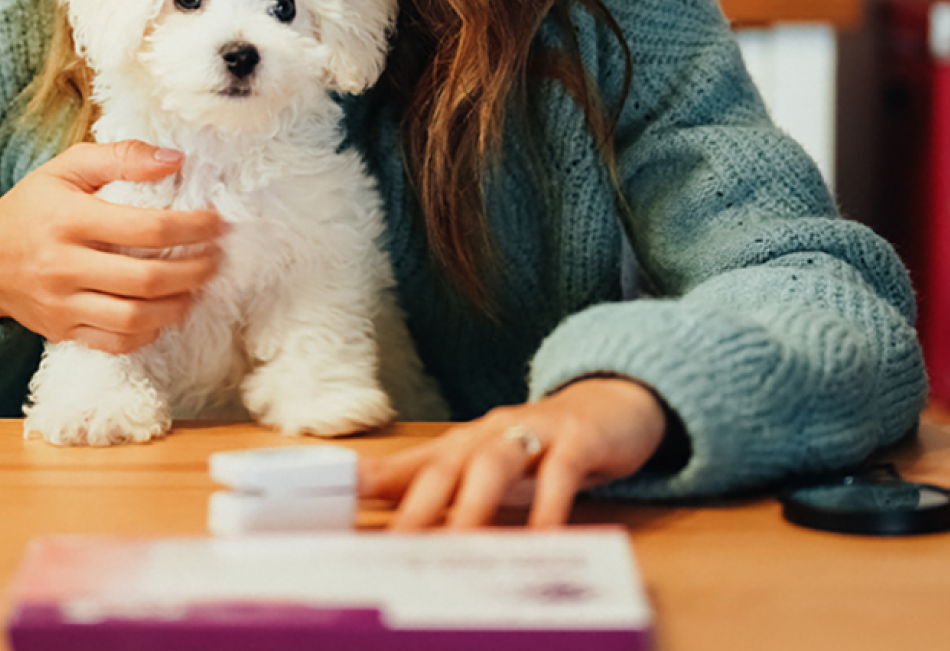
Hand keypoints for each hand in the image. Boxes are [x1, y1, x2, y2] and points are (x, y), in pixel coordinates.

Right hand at [0, 141, 224, 352]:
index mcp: (68, 220)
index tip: (216, 222)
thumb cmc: (32, 207)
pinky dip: (150, 332)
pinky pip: (116, 343)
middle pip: (146, 280)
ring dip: (179, 305)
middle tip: (216, 258)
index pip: (146, 229)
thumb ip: (120, 157)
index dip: (191, 227)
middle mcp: (63, 267)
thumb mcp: (67, 167)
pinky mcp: (62, 332)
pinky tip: (165, 312)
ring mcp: (62, 305)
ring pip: (135, 319)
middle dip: (194, 271)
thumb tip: (174, 159)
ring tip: (198, 286)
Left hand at [358, 377, 668, 528]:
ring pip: (494, 465)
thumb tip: (379, 509)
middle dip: (417, 505)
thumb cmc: (541, 443)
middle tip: (394, 546)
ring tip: (458, 545)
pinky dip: (549, 505)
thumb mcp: (487, 465)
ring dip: (474, 505)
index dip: (372, 483)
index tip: (334, 503)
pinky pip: (560, 472)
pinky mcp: (578, 440)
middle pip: (445, 466)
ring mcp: (534, 432)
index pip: (410, 465)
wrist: (615, 403)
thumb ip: (438, 485)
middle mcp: (490, 433)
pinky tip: (542, 537)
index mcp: (464, 444)